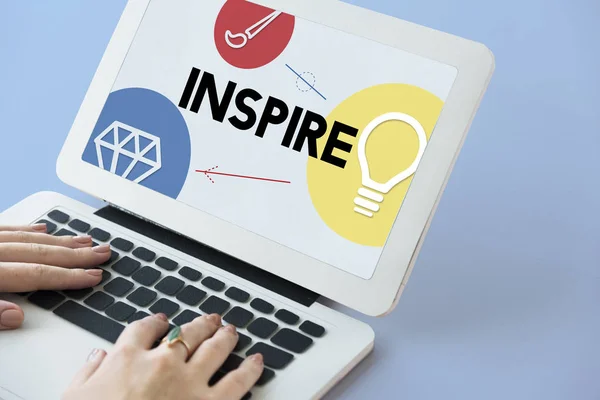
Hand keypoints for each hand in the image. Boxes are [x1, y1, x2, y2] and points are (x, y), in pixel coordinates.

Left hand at [0, 224, 110, 329]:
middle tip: (101, 253)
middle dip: (76, 255)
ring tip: (84, 241)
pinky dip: (28, 230)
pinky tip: (43, 229)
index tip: (93, 276)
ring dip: (59, 241)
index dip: (68, 276)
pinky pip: (7, 229)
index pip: (37, 275)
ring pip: (28, 239)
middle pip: (40, 253)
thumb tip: (16, 316)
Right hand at [63, 313, 263, 399]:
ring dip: (225, 336)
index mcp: (127, 359)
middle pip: (186, 333)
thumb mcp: (73, 398)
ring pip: (214, 348)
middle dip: (200, 324)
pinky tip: (257, 361)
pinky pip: (237, 382)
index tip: (162, 321)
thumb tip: (97, 357)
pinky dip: (250, 369)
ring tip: (231, 330)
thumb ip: (87, 374)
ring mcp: (189, 382)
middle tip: (209, 320)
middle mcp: (162, 363)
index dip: (156, 322)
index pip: (144, 329)